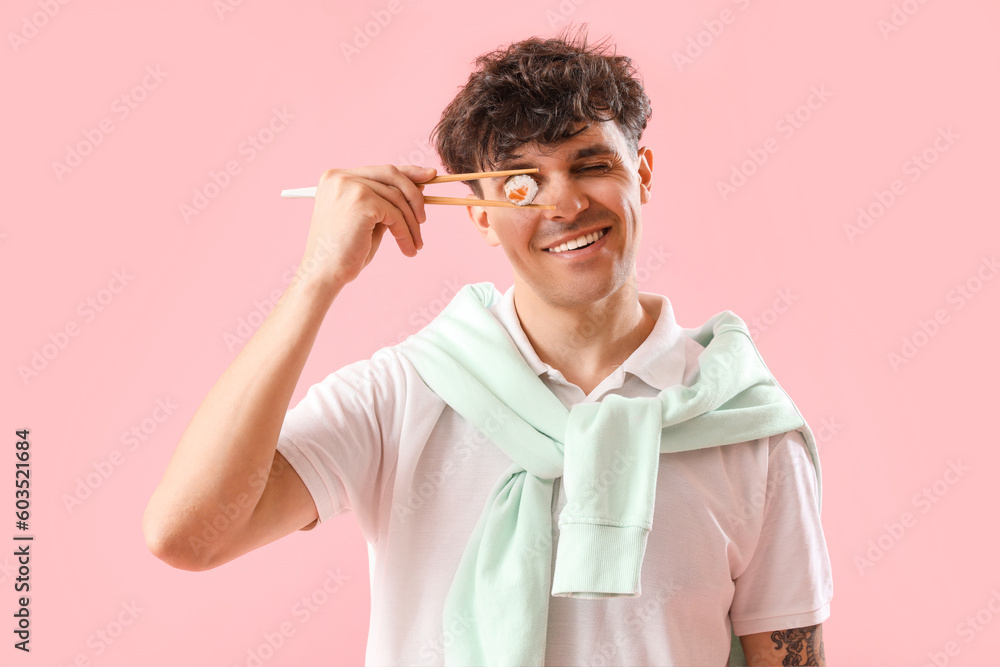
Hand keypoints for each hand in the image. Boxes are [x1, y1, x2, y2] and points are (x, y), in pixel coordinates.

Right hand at [294, 164, 436, 291]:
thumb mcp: (367, 220)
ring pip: (397, 198)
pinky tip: (407, 248)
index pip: (379, 169)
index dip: (407, 173)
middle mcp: (341, 177)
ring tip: (416, 244)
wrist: (325, 273)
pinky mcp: (361, 200)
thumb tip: (417, 188)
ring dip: (411, 224)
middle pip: (391, 174)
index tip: (428, 177)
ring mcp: (350, 186)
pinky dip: (405, 233)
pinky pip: (395, 214)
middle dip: (415, 193)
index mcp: (336, 178)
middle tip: (426, 215)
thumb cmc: (345, 252)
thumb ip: (385, 202)